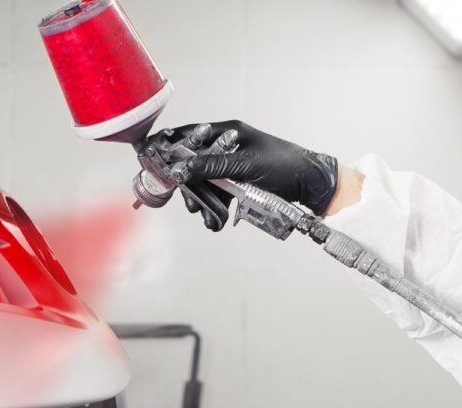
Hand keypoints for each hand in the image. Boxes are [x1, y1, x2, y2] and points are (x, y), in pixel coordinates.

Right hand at [152, 120, 339, 223]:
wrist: (312, 185)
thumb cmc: (284, 166)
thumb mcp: (244, 166)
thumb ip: (210, 167)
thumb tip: (179, 168)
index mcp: (227, 132)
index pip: (188, 135)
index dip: (167, 147)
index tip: (149, 159)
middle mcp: (227, 146)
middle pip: (192, 164)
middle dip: (187, 186)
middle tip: (187, 202)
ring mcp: (233, 165)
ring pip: (204, 183)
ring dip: (201, 201)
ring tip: (205, 217)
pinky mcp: (240, 183)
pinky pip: (219, 194)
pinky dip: (215, 208)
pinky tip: (216, 221)